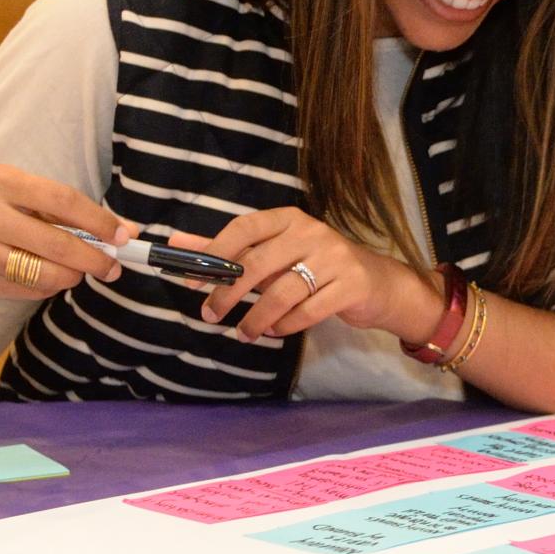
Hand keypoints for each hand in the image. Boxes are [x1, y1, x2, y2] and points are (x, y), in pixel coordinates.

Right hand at [0, 165, 135, 299]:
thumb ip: (46, 203)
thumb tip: (107, 228)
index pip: (63, 201)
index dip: (100, 221)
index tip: (123, 234)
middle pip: (59, 245)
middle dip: (95, 259)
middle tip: (113, 265)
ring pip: (44, 275)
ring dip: (71, 276)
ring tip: (79, 270)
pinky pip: (25, 290)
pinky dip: (45, 286)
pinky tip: (47, 277)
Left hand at [179, 209, 431, 341]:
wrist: (377, 284)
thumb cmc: (316, 267)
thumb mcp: (275, 254)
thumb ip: (228, 250)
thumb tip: (177, 243)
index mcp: (290, 220)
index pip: (245, 228)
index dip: (215, 253)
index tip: (192, 280)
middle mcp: (313, 232)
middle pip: (259, 263)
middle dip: (228, 294)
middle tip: (209, 315)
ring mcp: (335, 258)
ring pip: (282, 293)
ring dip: (256, 318)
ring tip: (245, 333)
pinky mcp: (352, 285)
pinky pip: (307, 311)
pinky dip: (285, 326)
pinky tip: (274, 331)